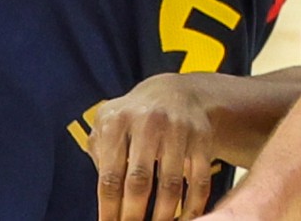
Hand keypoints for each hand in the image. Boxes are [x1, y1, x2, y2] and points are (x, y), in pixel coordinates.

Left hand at [89, 73, 220, 220]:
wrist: (176, 91)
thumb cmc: (134, 117)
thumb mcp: (108, 124)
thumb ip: (99, 156)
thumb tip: (104, 201)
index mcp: (117, 121)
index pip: (110, 177)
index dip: (109, 209)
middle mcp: (148, 122)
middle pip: (139, 182)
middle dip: (133, 216)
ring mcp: (178, 129)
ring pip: (171, 184)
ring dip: (164, 215)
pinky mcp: (202, 138)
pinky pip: (200, 180)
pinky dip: (194, 205)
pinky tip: (186, 218)